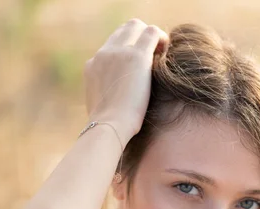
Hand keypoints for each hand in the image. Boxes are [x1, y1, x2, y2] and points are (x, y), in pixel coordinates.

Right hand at [83, 18, 168, 145]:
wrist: (107, 127)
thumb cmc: (107, 129)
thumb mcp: (101, 110)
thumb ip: (108, 99)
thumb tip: (116, 107)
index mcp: (93, 67)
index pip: (110, 48)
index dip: (126, 51)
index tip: (138, 65)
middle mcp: (103, 54)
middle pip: (122, 32)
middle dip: (138, 39)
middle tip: (153, 55)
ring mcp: (118, 52)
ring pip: (136, 27)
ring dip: (149, 37)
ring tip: (161, 52)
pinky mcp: (136, 56)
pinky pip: (152, 33)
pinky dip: (161, 39)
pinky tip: (167, 52)